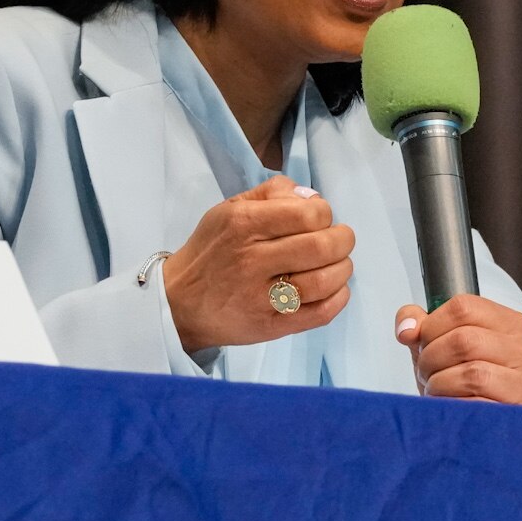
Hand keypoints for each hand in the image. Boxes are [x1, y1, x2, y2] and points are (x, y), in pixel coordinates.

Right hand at [164, 175, 354, 350]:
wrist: (178, 303)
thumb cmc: (211, 250)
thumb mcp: (229, 208)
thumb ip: (272, 193)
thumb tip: (311, 197)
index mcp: (243, 224)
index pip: (308, 214)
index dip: (325, 213)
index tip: (320, 218)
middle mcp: (252, 260)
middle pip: (322, 247)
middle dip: (342, 239)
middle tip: (339, 240)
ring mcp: (261, 297)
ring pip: (325, 281)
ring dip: (342, 268)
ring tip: (337, 263)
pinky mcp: (270, 326)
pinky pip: (320, 314)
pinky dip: (338, 298)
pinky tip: (335, 288)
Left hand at [395, 294, 521, 404]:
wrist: (487, 425)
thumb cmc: (466, 381)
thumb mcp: (442, 345)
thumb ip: (422, 326)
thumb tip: (407, 329)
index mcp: (508, 323)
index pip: (463, 308)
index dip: (432, 326)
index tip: (423, 342)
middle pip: (463, 340)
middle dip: (432, 358)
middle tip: (426, 371)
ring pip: (472, 373)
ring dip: (441, 384)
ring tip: (436, 389)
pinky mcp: (520, 410)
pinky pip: (478, 406)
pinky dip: (453, 405)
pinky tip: (449, 404)